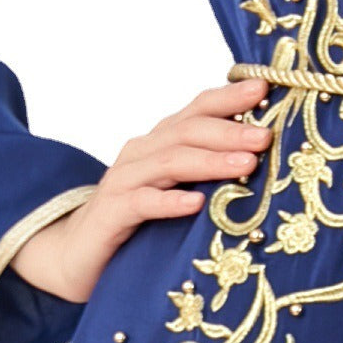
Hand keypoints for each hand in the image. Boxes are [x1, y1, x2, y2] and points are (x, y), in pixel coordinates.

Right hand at [9, 77, 272, 304]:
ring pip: (169, 162)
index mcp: (161, 142)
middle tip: (266, 136)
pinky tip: (195, 203)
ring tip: (245, 163)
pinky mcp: (111, 214)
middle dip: (230, 130)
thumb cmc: (139, 220)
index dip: (229, 96)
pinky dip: (169, 201)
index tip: (265, 87)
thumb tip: (266, 160)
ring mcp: (124, 181)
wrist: (76, 254)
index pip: (198, 110)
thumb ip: (211, 171)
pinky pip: (141, 203)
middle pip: (188, 131)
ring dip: (210, 161)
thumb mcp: (179, 190)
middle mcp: (142, 153)